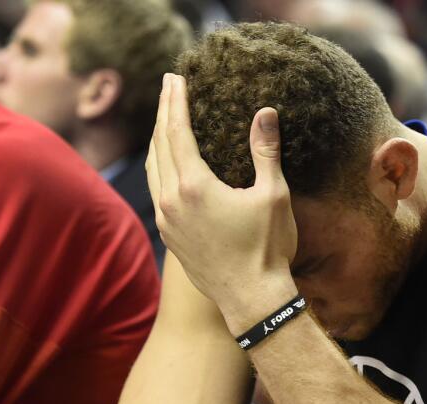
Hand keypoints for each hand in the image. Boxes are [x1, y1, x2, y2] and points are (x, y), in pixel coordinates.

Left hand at [146, 74, 298, 331]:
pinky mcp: (169, 237)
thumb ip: (265, 152)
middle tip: (168, 88)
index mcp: (194, 187)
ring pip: (153, 169)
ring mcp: (167, 221)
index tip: (174, 79)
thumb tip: (265, 113)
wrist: (252, 301)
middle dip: (163, 113)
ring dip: (158, 140)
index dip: (174, 102)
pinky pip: (156, 191)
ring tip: (165, 119)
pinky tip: (167, 164)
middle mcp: (171, 202)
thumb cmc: (267, 250)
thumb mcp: (274, 196)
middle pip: (159, 146)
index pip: (176, 132)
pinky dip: (158, 167)